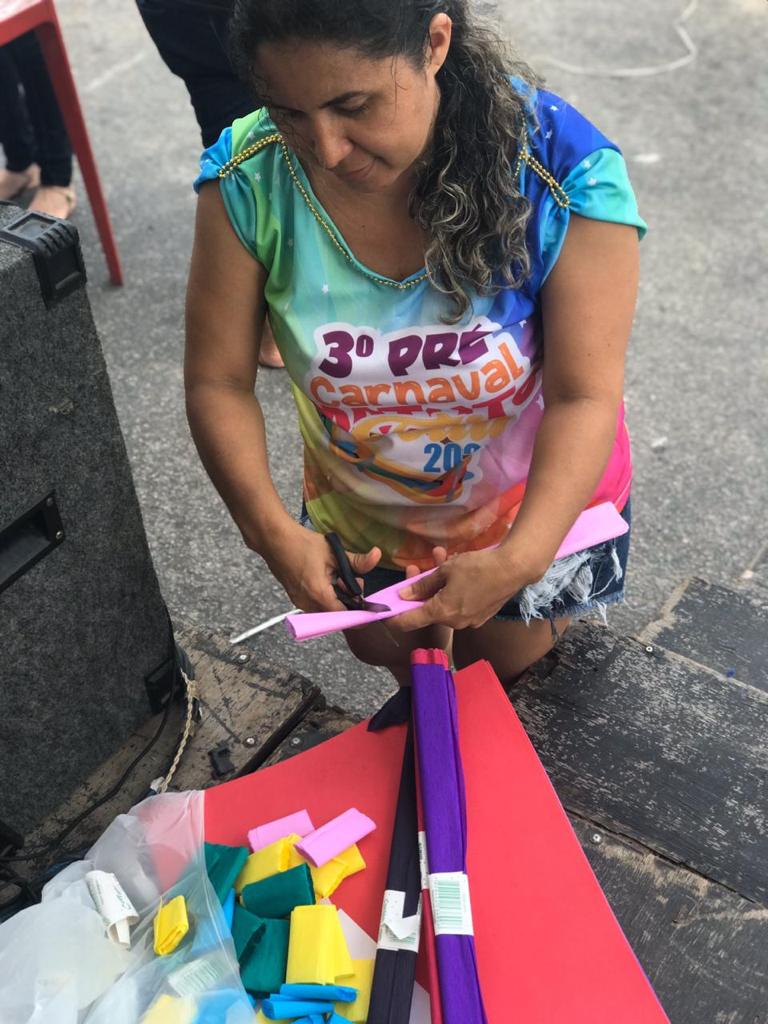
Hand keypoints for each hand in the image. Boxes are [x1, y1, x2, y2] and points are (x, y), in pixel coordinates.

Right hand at [264, 523, 381, 612]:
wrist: (274, 539)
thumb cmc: (302, 544)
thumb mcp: (333, 552)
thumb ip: (357, 560)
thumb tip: (377, 556)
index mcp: (319, 594)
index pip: (344, 616)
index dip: (358, 613)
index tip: (369, 607)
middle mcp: (307, 603)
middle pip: (335, 614)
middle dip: (348, 602)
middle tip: (352, 581)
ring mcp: (299, 602)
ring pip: (325, 610)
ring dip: (336, 599)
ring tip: (338, 577)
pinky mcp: (295, 597)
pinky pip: (315, 605)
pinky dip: (325, 596)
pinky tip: (327, 579)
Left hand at [391, 547, 533, 630]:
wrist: (514, 569)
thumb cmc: (478, 567)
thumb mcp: (446, 570)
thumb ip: (423, 585)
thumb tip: (405, 595)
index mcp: (442, 612)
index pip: (409, 622)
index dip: (393, 618)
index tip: (383, 612)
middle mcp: (454, 622)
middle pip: (427, 609)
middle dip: (419, 590)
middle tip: (415, 569)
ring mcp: (469, 621)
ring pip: (444, 603)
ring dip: (438, 584)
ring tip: (439, 558)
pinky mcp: (480, 616)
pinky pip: (459, 604)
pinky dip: (453, 590)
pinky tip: (457, 570)